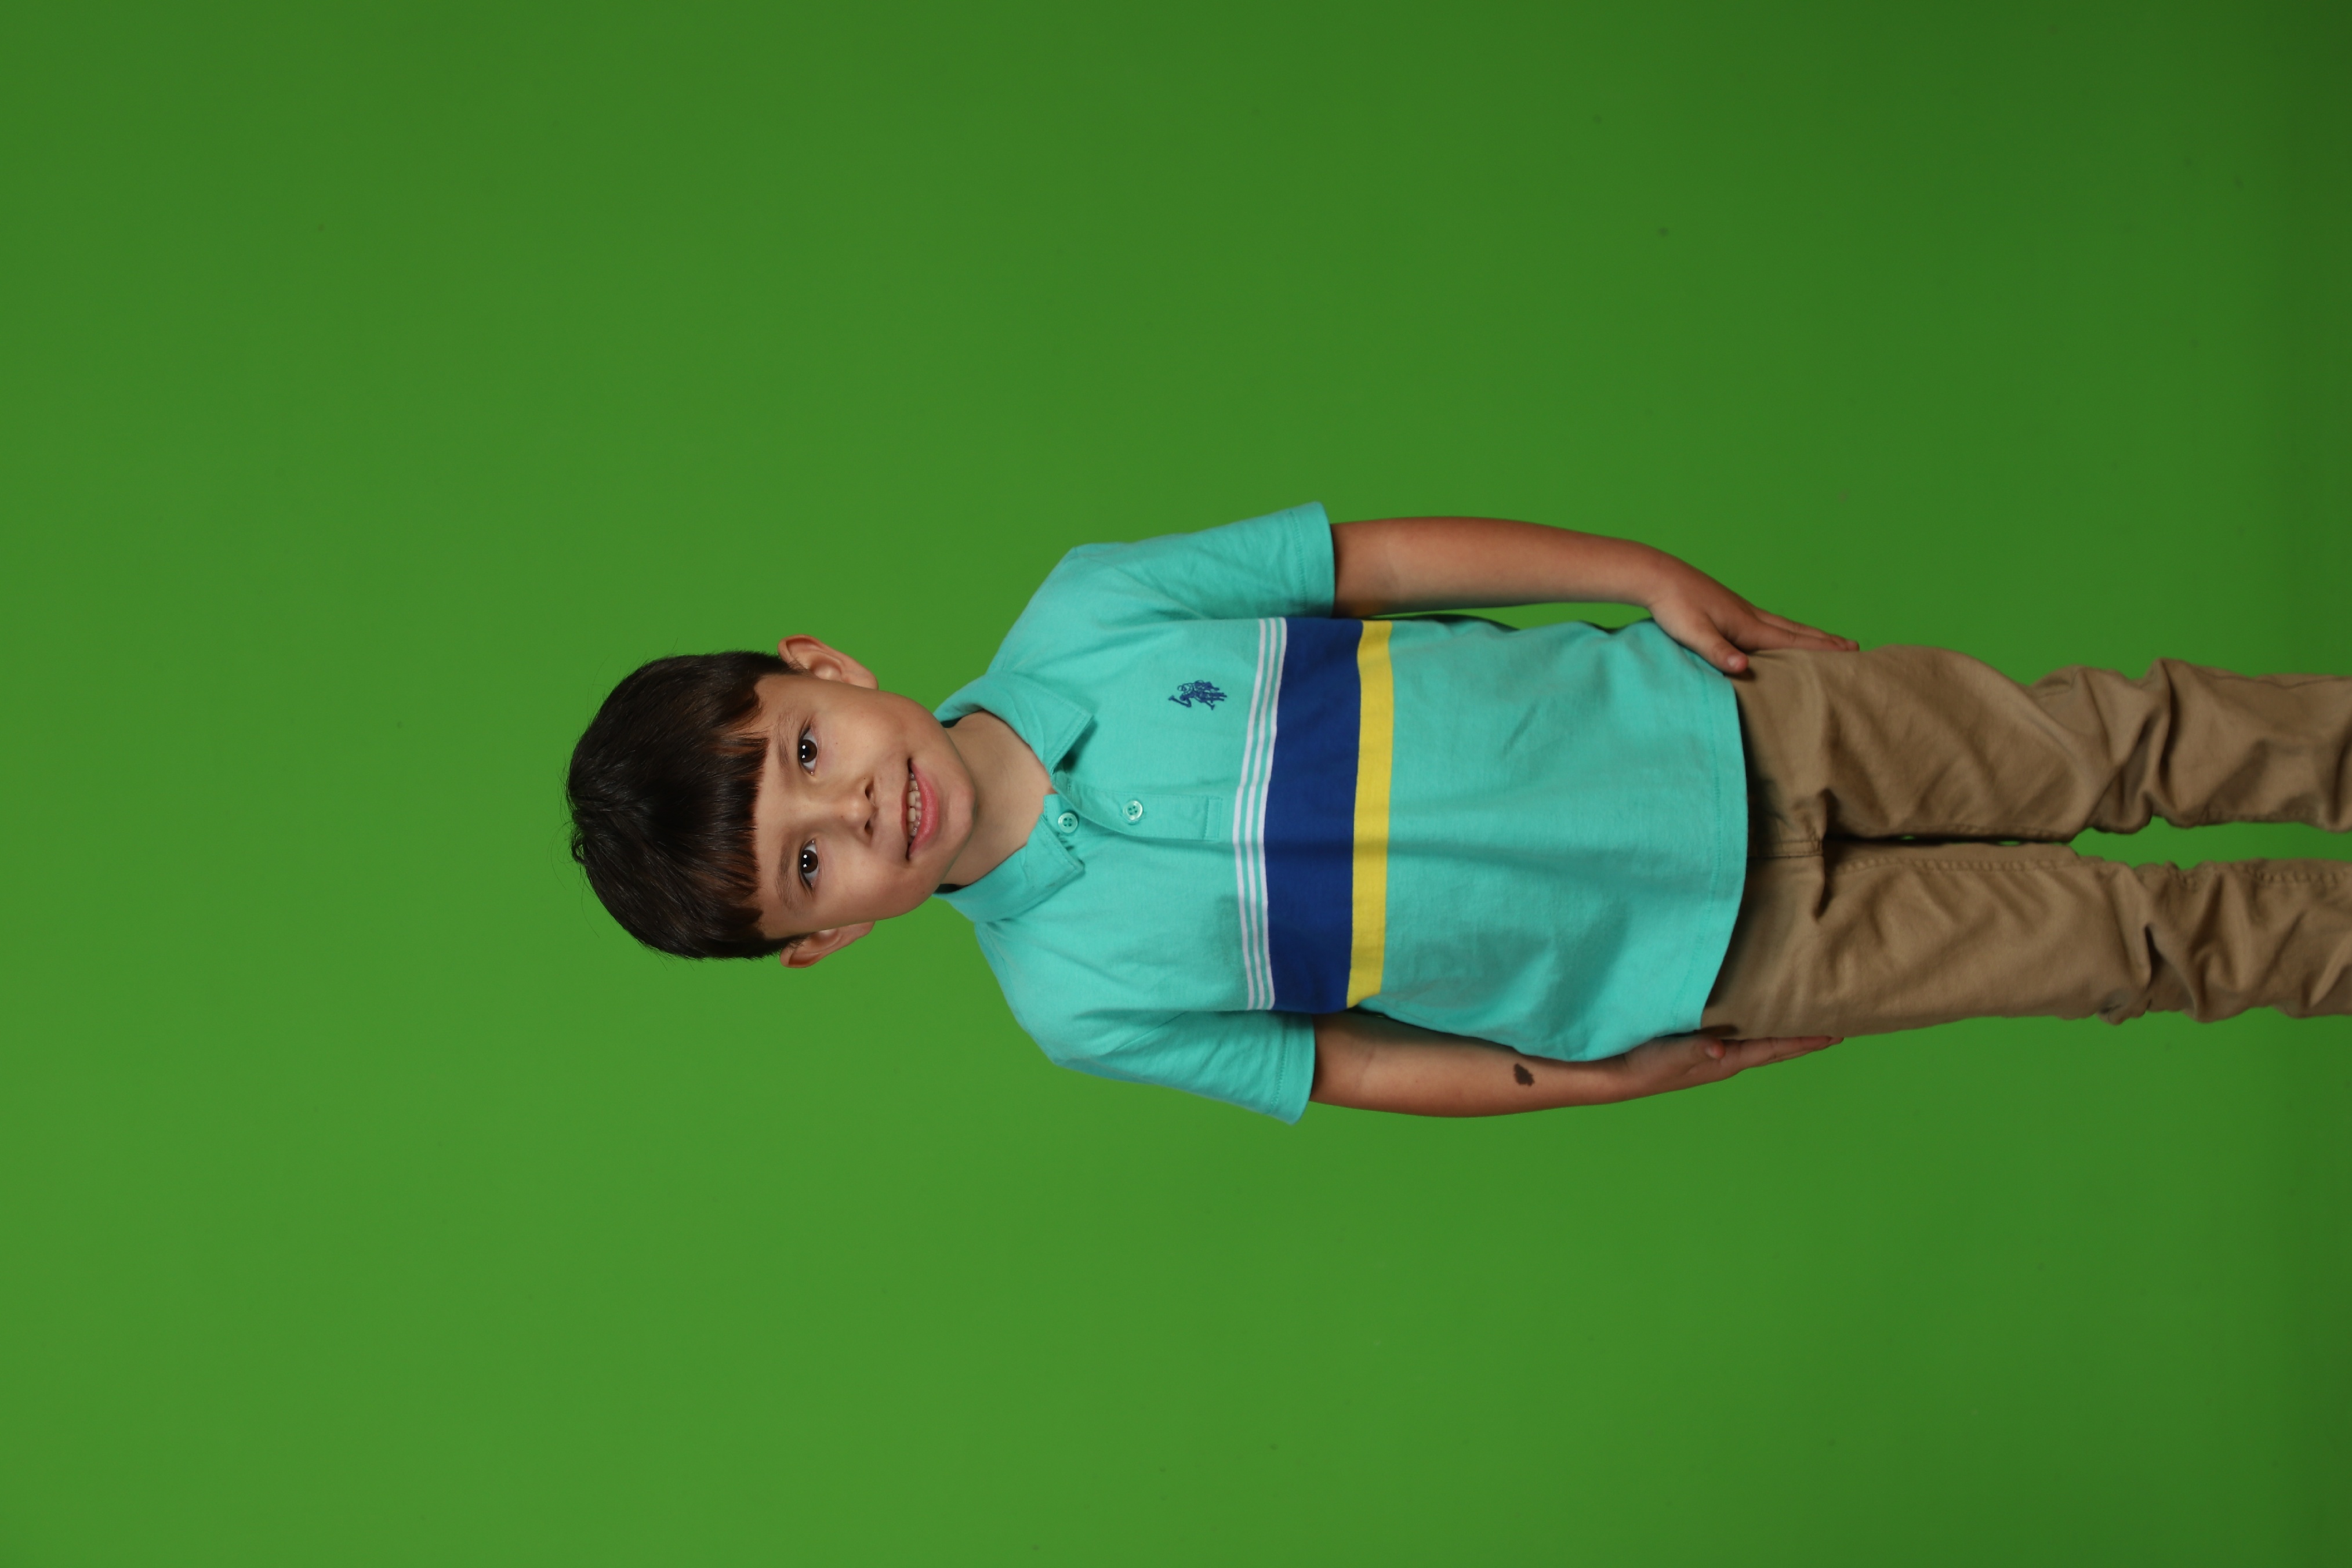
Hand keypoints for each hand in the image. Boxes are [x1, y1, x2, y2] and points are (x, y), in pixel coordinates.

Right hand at [1613, 1031, 1840, 1097]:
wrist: (1620, 1074)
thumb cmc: (1646, 1065)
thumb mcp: (1670, 1055)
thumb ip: (1695, 1049)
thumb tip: (1720, 1048)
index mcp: (1728, 1060)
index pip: (1776, 1048)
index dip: (1806, 1041)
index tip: (1836, 1034)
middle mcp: (1729, 1057)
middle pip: (1778, 1048)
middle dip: (1806, 1039)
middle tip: (1837, 1028)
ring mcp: (1718, 1053)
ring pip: (1764, 1042)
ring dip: (1787, 1034)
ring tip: (1809, 1021)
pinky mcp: (1704, 1045)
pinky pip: (1744, 1035)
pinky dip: (1762, 1027)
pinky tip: (1763, 1016)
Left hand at [1646, 568, 1856, 674]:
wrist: (1657, 576)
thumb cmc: (1673, 606)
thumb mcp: (1693, 632)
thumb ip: (1717, 652)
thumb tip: (1743, 667)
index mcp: (1746, 625)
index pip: (1790, 642)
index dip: (1820, 650)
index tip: (1848, 655)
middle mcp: (1750, 615)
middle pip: (1796, 631)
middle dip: (1824, 641)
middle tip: (1854, 647)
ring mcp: (1741, 609)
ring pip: (1784, 624)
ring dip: (1809, 633)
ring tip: (1828, 640)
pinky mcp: (1729, 607)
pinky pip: (1768, 621)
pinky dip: (1785, 628)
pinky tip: (1780, 631)